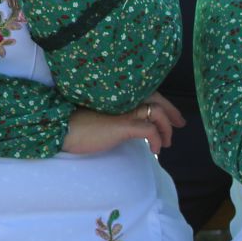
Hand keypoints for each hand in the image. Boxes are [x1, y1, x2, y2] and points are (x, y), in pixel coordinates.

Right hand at [62, 95, 184, 155]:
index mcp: (118, 93)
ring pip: (156, 113)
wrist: (60, 128)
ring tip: (165, 142)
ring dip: (166, 129)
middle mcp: (123, 98)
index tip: (173, 115)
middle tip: (180, 124)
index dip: (164, 101)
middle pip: (157, 99)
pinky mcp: (122, 125)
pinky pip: (149, 130)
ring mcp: (123, 110)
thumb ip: (117, 112)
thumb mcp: (101, 113)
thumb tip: (133, 123)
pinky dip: (157, 139)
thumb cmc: (77, 124)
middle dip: (172, 112)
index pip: (149, 91)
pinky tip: (154, 149)